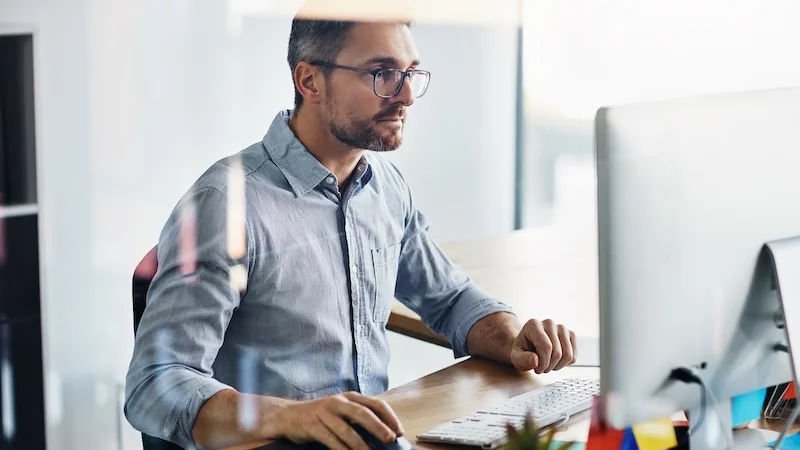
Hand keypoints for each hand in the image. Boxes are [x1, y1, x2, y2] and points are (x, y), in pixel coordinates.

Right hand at [277, 391, 403, 449]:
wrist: (289, 415)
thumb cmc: (323, 416)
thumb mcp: (343, 412)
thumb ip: (361, 420)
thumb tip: (386, 436)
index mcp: (350, 397)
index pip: (375, 403)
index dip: (390, 417)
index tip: (399, 431)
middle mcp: (339, 402)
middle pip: (363, 413)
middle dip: (378, 426)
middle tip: (390, 439)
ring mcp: (325, 412)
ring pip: (346, 429)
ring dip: (361, 444)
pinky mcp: (313, 425)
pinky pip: (331, 440)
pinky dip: (342, 449)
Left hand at [510, 319, 576, 372]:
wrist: (529, 346)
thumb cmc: (522, 351)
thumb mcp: (516, 357)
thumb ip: (522, 359)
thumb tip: (535, 360)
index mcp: (534, 324)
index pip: (546, 347)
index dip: (543, 363)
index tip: (537, 369)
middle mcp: (549, 323)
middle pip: (557, 353)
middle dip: (549, 366)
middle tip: (541, 367)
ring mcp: (562, 328)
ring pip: (568, 355)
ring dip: (557, 366)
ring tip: (548, 364)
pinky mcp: (571, 335)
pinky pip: (573, 356)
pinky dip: (565, 364)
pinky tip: (555, 361)